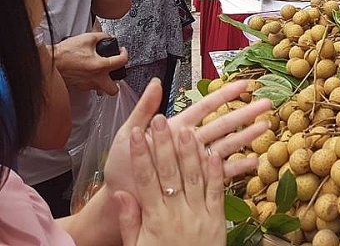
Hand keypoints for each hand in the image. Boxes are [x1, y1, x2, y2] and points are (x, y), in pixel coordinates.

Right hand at [53, 33, 128, 94]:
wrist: (49, 62)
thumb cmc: (65, 53)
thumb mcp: (87, 38)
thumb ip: (102, 36)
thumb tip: (109, 37)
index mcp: (100, 67)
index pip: (122, 62)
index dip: (125, 54)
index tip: (122, 51)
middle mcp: (95, 79)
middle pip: (114, 89)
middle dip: (117, 80)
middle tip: (114, 70)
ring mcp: (86, 86)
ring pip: (102, 89)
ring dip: (103, 80)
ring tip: (100, 71)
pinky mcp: (79, 88)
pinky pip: (90, 87)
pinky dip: (92, 80)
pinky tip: (88, 72)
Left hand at [104, 79, 272, 198]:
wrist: (118, 199)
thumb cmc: (121, 167)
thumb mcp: (127, 134)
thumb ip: (144, 109)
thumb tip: (156, 82)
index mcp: (176, 127)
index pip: (206, 106)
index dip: (225, 95)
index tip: (244, 84)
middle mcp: (190, 142)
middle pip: (224, 123)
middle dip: (246, 113)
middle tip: (267, 102)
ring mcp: (195, 161)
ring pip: (227, 145)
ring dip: (248, 136)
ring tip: (266, 127)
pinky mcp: (197, 181)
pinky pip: (220, 174)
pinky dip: (237, 168)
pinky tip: (253, 162)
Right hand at [115, 119, 224, 245]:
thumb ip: (131, 220)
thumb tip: (120, 194)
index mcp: (154, 219)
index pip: (145, 180)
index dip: (140, 155)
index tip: (135, 133)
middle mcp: (176, 213)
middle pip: (169, 173)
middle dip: (163, 144)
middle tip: (160, 120)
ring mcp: (198, 214)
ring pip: (194, 177)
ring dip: (190, 151)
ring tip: (186, 129)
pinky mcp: (217, 219)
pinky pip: (216, 191)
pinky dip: (216, 171)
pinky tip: (214, 152)